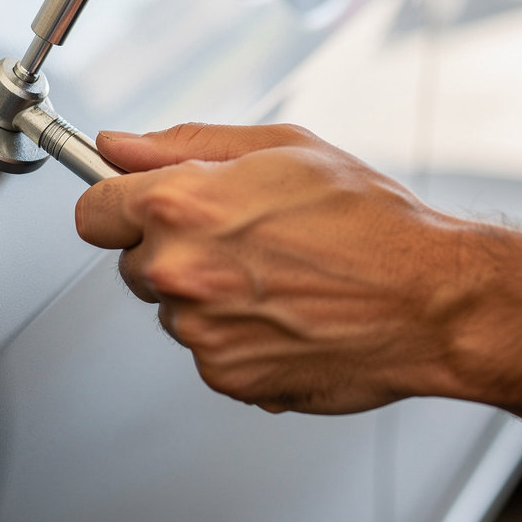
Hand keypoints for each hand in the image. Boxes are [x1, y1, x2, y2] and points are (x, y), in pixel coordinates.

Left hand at [75, 123, 468, 413]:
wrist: (429, 300)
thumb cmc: (367, 220)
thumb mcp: (277, 148)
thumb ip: (180, 145)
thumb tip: (118, 145)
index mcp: (179, 205)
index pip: (92, 211)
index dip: (114, 205)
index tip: (129, 208)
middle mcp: (177, 269)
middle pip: (131, 261)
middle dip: (168, 248)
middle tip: (237, 238)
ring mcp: (198, 330)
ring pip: (170, 307)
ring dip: (203, 294)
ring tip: (273, 277)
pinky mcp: (223, 375)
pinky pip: (204, 348)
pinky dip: (232, 335)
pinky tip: (281, 313)